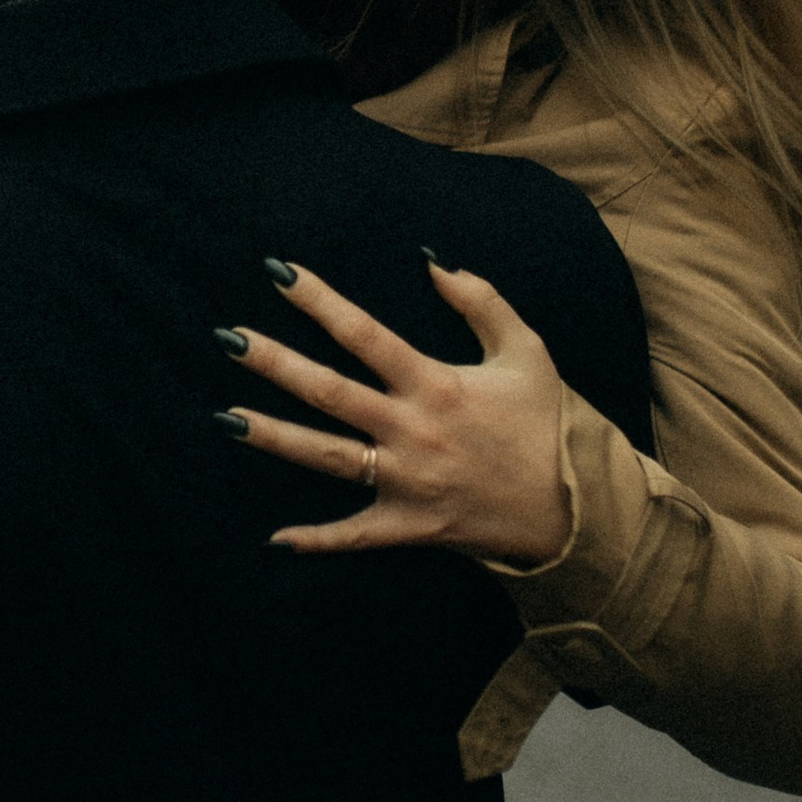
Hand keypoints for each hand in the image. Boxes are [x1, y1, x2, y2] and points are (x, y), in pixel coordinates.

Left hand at [217, 257, 573, 566]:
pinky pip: (354, 535)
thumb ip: (482, 301)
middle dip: (274, 363)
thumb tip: (434, 262)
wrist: (576, 509)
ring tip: (225, 418)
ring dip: (273, 437)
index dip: (319, 301)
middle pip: (330, 392)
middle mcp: (413, 432)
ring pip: (326, 456)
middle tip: (227, 338)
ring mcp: (407, 482)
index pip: (365, 334)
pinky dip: (315, 539)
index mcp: (437, 385)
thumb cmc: (549, 425)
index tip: (278, 273)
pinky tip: (275, 537)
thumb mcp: (527, 352)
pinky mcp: (410, 527)